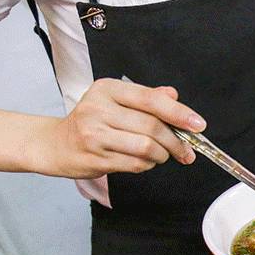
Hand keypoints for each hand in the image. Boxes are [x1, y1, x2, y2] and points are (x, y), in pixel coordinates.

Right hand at [29, 79, 203, 177]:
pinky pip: (135, 164)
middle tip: (186, 150)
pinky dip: (148, 165)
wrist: (57, 144)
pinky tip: (145, 161)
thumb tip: (174, 96)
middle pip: (152, 126)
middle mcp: (98, 108)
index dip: (179, 113)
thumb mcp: (115, 101)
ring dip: (162, 155)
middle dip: (176, 141)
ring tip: (162, 155)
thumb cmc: (92, 121)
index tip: (198, 125)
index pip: (151, 100)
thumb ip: (146, 98)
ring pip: (146, 148)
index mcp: (107, 89)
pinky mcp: (96, 157)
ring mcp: (95, 134)